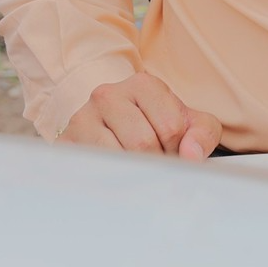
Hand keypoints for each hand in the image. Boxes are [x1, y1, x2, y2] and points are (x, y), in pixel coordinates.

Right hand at [59, 71, 220, 160]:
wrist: (110, 118)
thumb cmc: (154, 121)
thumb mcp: (187, 121)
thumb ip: (202, 134)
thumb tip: (191, 156)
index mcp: (142, 84)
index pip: (171, 127)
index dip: (178, 148)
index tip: (173, 150)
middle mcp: (107, 95)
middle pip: (142, 144)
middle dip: (156, 162)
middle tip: (156, 163)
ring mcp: (82, 119)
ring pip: (116, 159)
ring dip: (133, 173)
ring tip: (137, 166)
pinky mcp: (65, 143)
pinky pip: (92, 170)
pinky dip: (110, 181)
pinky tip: (118, 174)